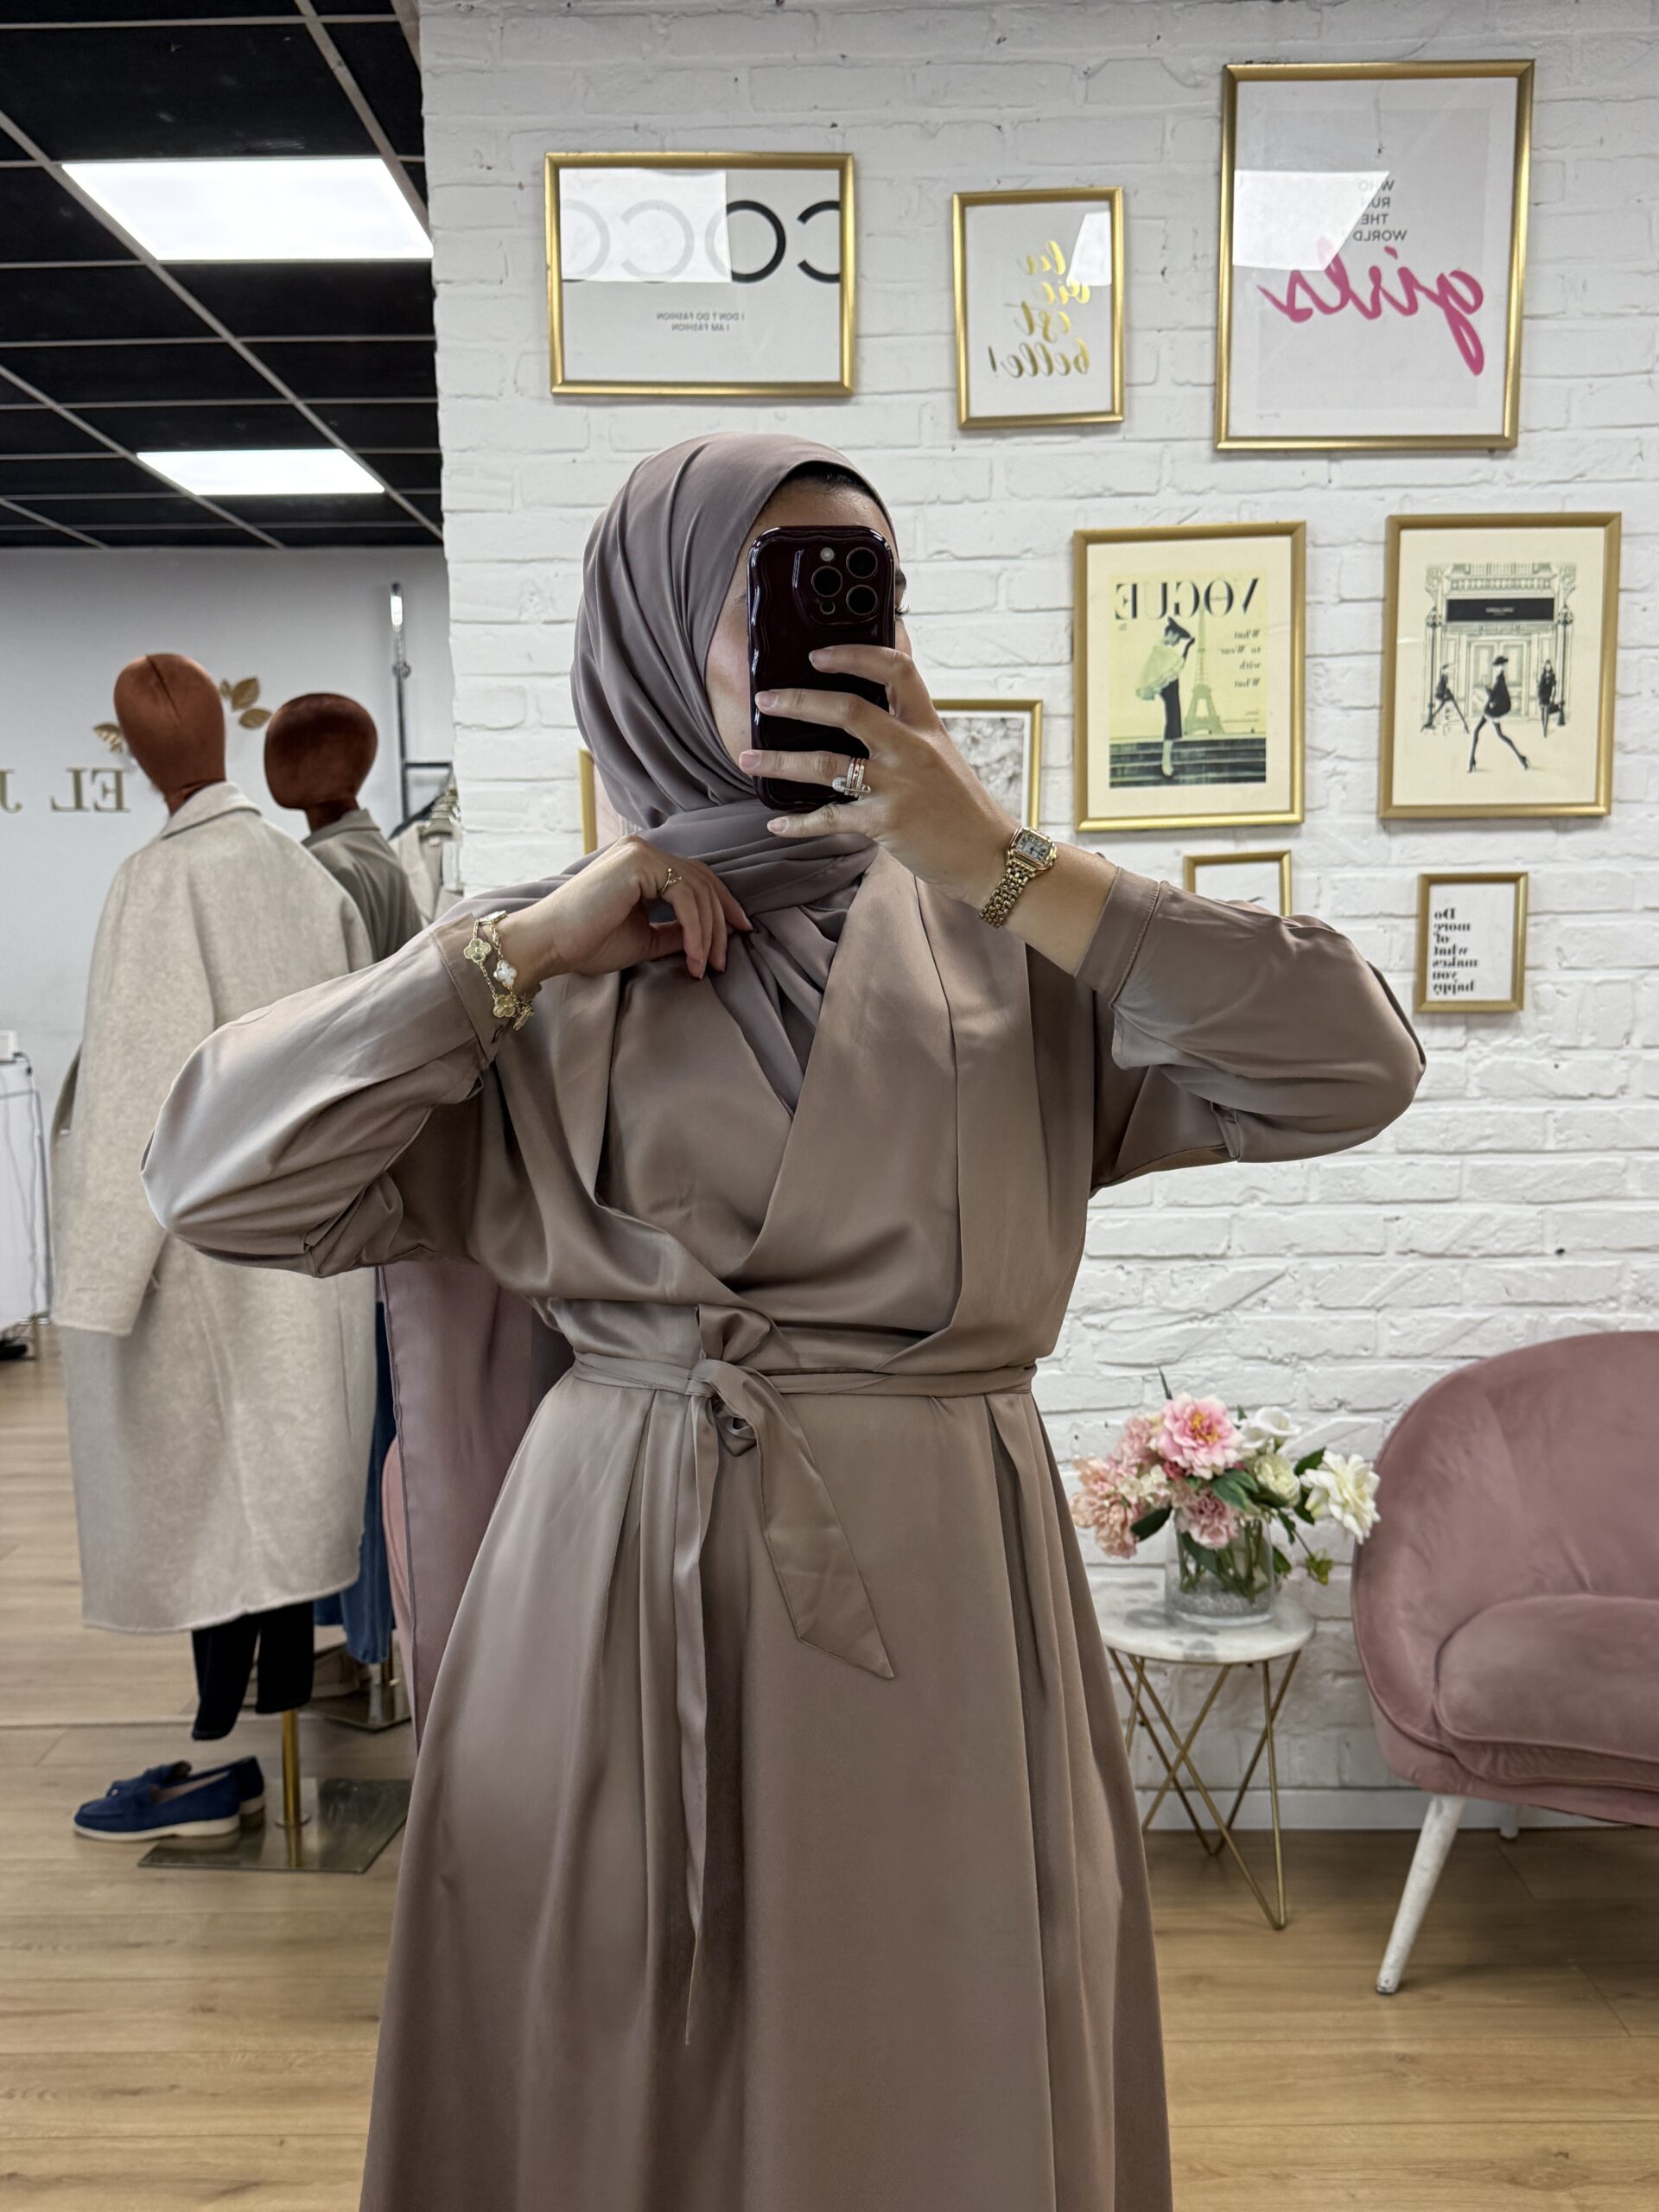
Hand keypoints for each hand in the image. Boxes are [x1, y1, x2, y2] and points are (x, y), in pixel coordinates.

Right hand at [493, 836, 749, 989]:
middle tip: (724, 961)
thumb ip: (674, 932)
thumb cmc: (586, 943)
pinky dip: (695, 930)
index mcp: (641, 863)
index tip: (738, 934)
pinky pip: (685, 897)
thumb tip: (708, 937)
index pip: (694, 878)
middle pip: (702, 882)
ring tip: (706, 966)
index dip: (721, 905)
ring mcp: (640, 852)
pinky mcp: (638, 863)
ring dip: (709, 933)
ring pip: (697, 890)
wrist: (549, 944)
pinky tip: (693, 957)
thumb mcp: (644, 938)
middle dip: (721, 923)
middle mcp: (642, 850)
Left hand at [740, 645, 1014, 908]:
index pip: (897, 669)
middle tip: (765, 700)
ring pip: (827, 764)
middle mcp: (912, 749)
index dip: (856, 654)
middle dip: (799, 701)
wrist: (989, 856)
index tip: (819, 653)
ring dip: (780, 761)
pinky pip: (831, 818)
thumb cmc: (961, 807)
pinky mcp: (887, 823)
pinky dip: (799, 822)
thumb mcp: (942, 754)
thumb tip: (868, 710)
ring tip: (747, 759)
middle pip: (849, 710)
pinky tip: (777, 823)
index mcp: (926, 725)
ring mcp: (898, 786)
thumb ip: (908, 730)